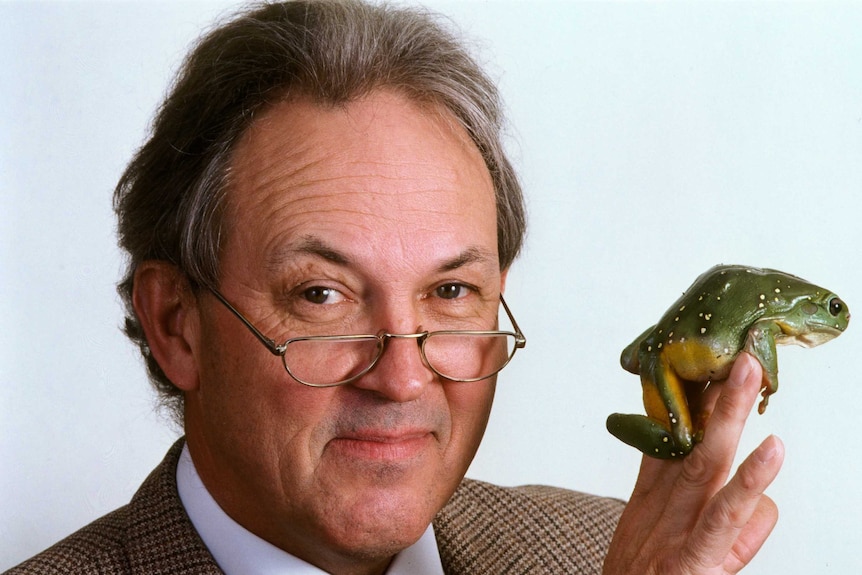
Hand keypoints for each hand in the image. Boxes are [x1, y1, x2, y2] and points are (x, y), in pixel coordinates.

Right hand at [603, 353, 783, 573]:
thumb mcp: (667, 550)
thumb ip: (723, 529)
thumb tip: (765, 506)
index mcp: (655, 502)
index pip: (672, 439)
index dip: (688, 399)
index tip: (702, 361)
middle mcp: (665, 508)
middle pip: (691, 439)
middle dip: (715, 392)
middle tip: (735, 350)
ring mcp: (679, 530)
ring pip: (707, 462)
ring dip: (731, 414)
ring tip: (751, 373)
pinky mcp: (696, 557)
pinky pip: (726, 514)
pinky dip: (749, 480)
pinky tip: (772, 450)